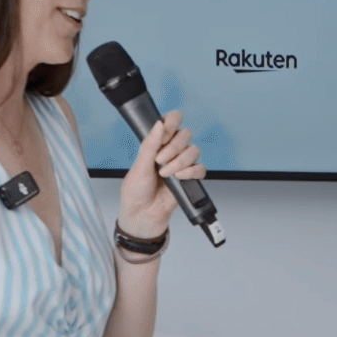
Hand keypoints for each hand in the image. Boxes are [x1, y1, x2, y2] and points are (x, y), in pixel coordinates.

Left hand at [116, 110, 203, 245]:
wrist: (143, 215)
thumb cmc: (136, 191)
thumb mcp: (139, 166)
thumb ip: (150, 144)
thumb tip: (158, 124)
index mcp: (156, 143)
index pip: (170, 121)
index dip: (171, 123)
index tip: (164, 133)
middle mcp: (171, 150)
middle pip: (185, 134)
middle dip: (173, 147)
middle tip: (160, 160)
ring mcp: (181, 164)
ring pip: (194, 150)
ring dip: (180, 161)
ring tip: (166, 173)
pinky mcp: (190, 178)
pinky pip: (200, 168)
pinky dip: (191, 171)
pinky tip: (180, 177)